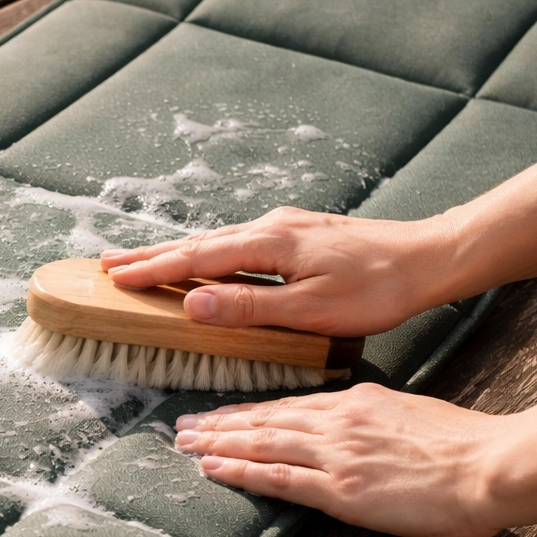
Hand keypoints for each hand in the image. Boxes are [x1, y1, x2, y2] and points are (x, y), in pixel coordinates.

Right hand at [99, 207, 456, 336]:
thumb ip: (248, 307)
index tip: (113, 279)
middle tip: (107, 265)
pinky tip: (204, 260)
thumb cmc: (376, 288)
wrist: (428, 258)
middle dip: (149, 255)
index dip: (151, 271)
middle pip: (197, 243)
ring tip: (143, 262)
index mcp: (267, 245)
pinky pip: (236, 243)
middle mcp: (269, 228)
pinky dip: (206, 252)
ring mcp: (284, 227)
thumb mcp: (310, 308)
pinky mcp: (298, 234)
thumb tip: (192, 304)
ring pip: (216, 241)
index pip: (195, 260)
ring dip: (175, 253)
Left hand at [173, 383, 506, 536]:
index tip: (222, 414)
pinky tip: (214, 470)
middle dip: (220, 423)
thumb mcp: (413, 415)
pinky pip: (279, 479)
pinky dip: (241, 472)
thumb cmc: (467, 446)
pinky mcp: (341, 489)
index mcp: (358, 403)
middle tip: (182, 425)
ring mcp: (337, 455)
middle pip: (266, 420)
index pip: (290, 406)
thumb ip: (378, 419)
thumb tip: (358, 427)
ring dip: (218, 443)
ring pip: (262, 443)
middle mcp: (339, 422)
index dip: (250, 411)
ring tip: (184, 444)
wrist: (492, 464)